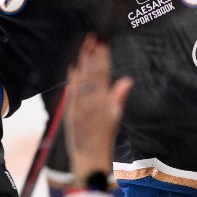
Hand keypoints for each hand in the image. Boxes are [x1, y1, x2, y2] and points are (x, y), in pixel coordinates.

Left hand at [64, 35, 132, 179]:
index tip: (103, 43)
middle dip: (91, 54)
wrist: (89, 159)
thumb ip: (119, 99)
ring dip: (81, 61)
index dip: (102, 58)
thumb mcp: (116, 119)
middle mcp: (89, 102)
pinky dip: (72, 78)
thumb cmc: (107, 139)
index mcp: (103, 103)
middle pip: (90, 73)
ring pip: (80, 79)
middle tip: (91, 37)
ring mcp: (77, 106)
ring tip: (84, 46)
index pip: (102, 75)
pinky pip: (71, 90)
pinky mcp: (69, 111)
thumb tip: (126, 80)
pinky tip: (73, 66)